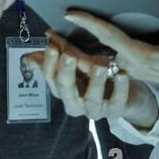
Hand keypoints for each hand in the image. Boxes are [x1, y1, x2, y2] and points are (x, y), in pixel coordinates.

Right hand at [23, 30, 158, 128]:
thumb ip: (58, 58)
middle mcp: (76, 103)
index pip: (51, 78)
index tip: (52, 46)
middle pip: (66, 90)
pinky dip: (120, 89)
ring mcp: (95, 110)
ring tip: (99, 65)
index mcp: (64, 91)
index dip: (50, 63)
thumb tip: (30, 58)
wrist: (128, 95)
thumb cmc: (98, 78)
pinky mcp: (115, 112)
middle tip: (69, 55)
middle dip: (66, 72)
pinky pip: (117, 102)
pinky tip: (122, 74)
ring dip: (94, 82)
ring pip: (91, 99)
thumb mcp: (78, 65)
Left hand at [62, 6, 158, 102]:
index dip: (91, 24)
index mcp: (146, 58)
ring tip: (54, 35)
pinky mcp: (138, 68)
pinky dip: (91, 54)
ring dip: (78, 49)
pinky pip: (109, 60)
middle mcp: (136, 65)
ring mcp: (135, 68)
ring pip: (101, 58)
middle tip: (48, 29)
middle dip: (73, 41)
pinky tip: (77, 45)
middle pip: (98, 51)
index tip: (71, 14)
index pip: (113, 38)